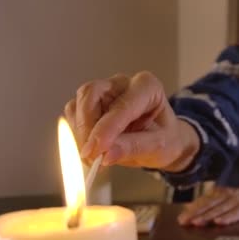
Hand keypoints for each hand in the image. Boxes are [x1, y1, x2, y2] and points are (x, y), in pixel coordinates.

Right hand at [64, 71, 198, 170]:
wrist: (162, 140)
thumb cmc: (165, 138)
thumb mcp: (158, 147)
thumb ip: (133, 148)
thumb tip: (105, 155)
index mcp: (147, 87)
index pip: (122, 105)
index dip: (107, 128)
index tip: (97, 151)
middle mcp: (123, 83)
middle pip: (92, 94)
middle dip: (87, 126)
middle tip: (91, 155)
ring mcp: (104, 91)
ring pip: (79, 103)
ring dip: (80, 131)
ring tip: (94, 156)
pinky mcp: (91, 103)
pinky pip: (74, 113)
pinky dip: (77, 132)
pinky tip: (91, 147)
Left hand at [177, 186, 238, 225]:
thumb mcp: (232, 199)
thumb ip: (217, 204)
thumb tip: (198, 211)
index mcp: (224, 193)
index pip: (205, 200)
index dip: (193, 208)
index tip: (181, 218)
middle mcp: (229, 195)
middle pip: (210, 204)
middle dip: (196, 213)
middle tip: (183, 221)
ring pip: (220, 209)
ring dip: (208, 215)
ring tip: (196, 222)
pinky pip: (237, 213)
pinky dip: (228, 217)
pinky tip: (219, 222)